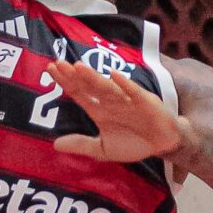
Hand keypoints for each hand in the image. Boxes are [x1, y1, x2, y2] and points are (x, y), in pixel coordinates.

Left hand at [44, 59, 189, 165]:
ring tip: (79, 67)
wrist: (162, 144)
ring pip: (107, 88)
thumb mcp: (103, 149)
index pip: (78, 93)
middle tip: (58, 64)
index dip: (65, 82)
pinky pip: (134, 93)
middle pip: (89, 86)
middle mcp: (110, 101)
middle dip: (74, 76)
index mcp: (99, 109)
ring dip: (94, 78)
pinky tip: (115, 76)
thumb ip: (82, 145)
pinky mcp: (145, 102)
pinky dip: (125, 85)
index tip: (50, 70)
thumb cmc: (133, 142)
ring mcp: (127, 100)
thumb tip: (55, 145)